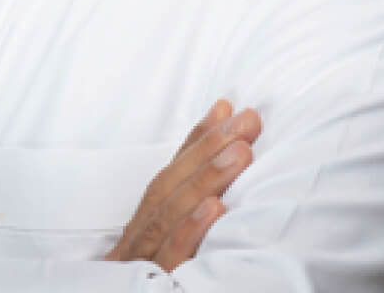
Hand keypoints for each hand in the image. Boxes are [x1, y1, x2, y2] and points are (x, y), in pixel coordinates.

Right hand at [103, 99, 261, 271]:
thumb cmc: (146, 291)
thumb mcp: (162, 250)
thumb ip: (185, 207)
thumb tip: (219, 179)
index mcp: (142, 229)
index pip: (168, 177)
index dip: (195, 141)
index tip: (225, 109)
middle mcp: (137, 240)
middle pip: (167, 187)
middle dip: (207, 149)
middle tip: (246, 121)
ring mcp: (139, 263)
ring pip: (168, 214)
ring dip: (205, 178)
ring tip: (241, 151)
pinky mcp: (150, 288)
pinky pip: (168, 259)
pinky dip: (189, 231)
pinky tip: (214, 208)